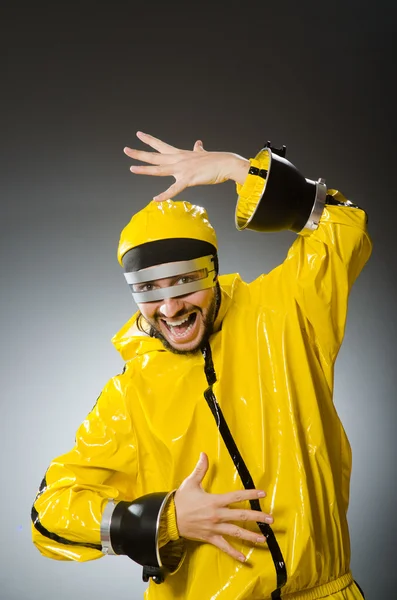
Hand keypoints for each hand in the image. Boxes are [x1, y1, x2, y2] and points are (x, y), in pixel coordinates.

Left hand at [124, 131, 248, 201]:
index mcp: (180, 154)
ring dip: (145, 169)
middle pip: (155, 156)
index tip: (138, 134)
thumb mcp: (203, 153)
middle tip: (126, 149)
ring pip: (159, 169)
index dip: (149, 140)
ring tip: (132, 168)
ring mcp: (182, 169)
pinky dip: (165, 195)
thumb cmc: (216, 160)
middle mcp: (178, 159)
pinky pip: (174, 189)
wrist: (226, 164)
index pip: (161, 145)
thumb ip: (198, 150)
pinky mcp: (188, 179)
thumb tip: (198, 143)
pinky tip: (156, 198)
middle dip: (139, 153)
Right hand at [174, 452, 272, 562]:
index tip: (263, 493)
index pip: (236, 496)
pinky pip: (224, 547)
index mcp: (215, 501)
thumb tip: (204, 454)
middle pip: (241, 516)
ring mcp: (215, 528)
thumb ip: (200, 469)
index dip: (250, 494)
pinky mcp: (210, 538)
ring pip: (236, 533)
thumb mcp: (190, 482)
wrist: (168, 518)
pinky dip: (234, 553)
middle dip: (257, 517)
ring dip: (251, 536)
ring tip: (264, 539)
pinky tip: (245, 559)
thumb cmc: (181, 500)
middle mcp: (218, 515)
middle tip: (270, 520)